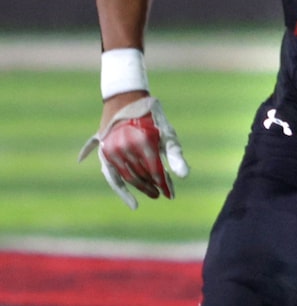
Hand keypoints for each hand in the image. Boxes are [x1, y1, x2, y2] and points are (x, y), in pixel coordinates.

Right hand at [78, 93, 189, 207]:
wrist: (126, 102)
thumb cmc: (152, 119)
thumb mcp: (167, 134)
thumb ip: (175, 155)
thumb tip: (184, 177)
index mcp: (143, 141)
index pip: (155, 171)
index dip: (163, 184)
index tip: (170, 194)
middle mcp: (124, 147)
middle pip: (142, 175)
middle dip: (153, 186)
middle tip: (162, 193)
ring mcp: (111, 150)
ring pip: (127, 177)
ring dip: (140, 188)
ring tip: (152, 193)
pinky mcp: (103, 153)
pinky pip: (111, 176)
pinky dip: (121, 190)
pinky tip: (133, 204)